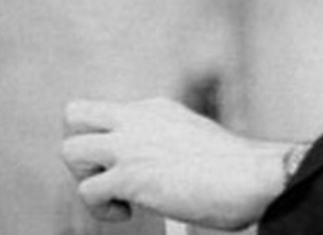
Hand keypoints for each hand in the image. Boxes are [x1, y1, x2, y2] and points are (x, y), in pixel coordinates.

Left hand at [60, 97, 293, 230]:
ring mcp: (130, 145)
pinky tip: (129, 213)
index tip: (128, 164)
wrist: (253, 176)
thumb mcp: (192, 142)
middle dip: (80, 146)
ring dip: (86, 178)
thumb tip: (150, 177)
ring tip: (117, 196)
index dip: (107, 140)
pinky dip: (101, 210)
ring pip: (69, 151)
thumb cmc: (236, 171)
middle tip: (105, 173)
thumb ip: (164, 146)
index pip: (107, 113)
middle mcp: (136, 119)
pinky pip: (87, 192)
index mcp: (154, 109)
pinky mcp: (129, 176)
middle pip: (73, 113)